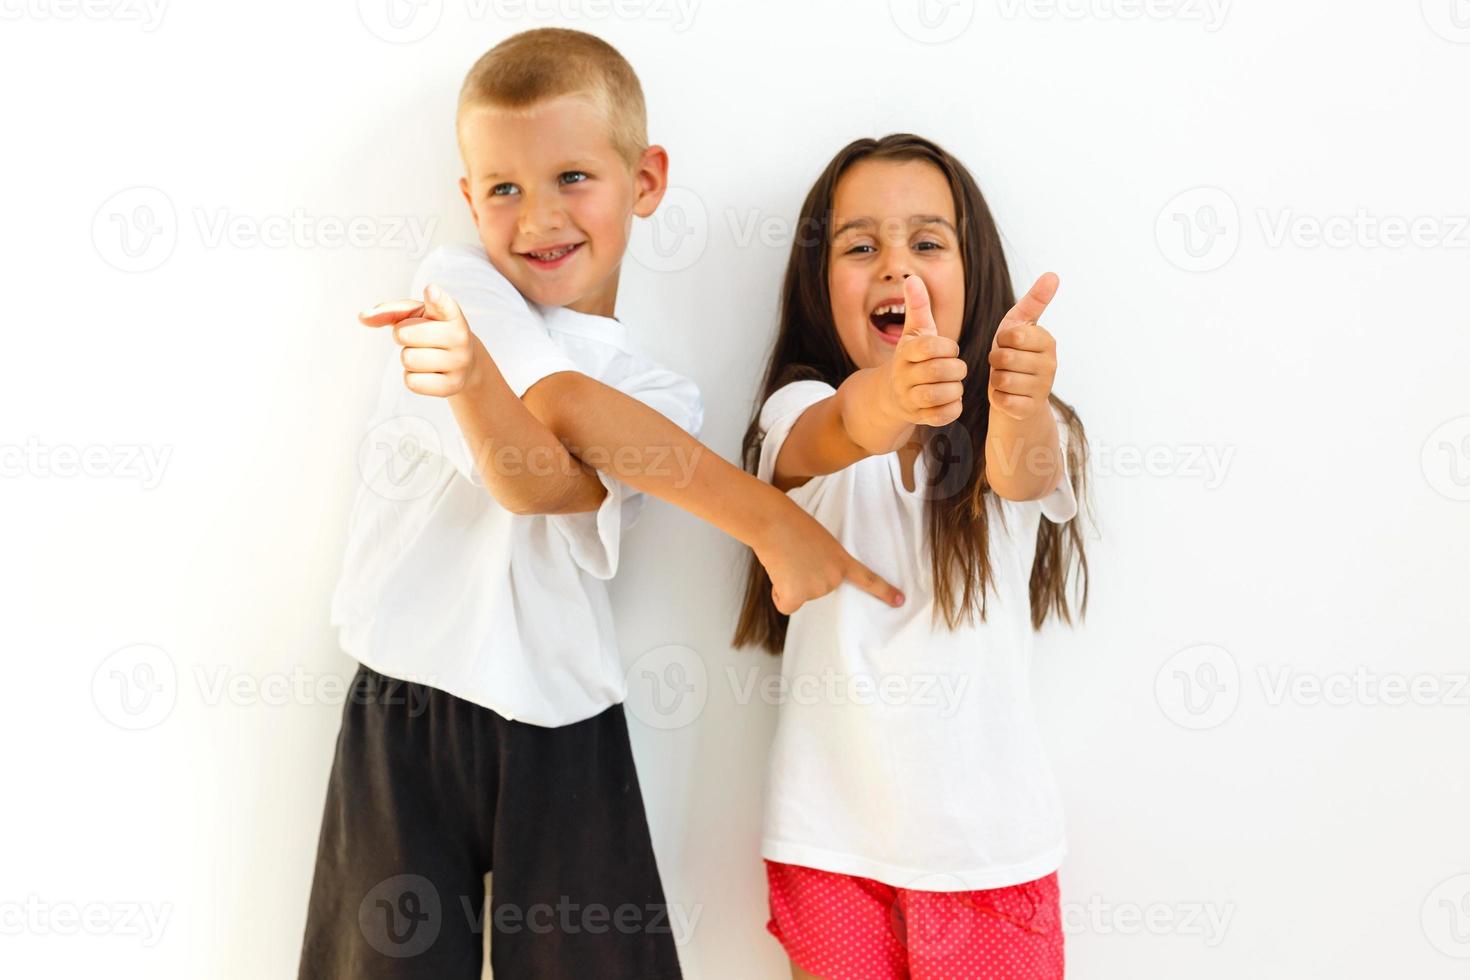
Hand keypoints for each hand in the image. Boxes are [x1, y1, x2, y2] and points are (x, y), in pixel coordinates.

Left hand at [358, 283, 485, 397]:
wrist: (466, 364)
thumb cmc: (433, 332)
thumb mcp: (416, 315)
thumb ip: (390, 311)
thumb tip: (363, 317)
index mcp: (451, 314)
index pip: (443, 305)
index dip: (435, 298)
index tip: (430, 291)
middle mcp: (459, 337)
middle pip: (404, 335)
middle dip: (401, 335)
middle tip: (416, 338)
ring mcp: (458, 363)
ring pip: (408, 359)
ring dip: (408, 358)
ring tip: (424, 355)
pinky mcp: (452, 386)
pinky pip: (412, 382)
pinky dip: (411, 377)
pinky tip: (427, 372)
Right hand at [753, 500, 903, 614]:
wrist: (773, 522)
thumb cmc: (790, 523)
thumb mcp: (817, 541)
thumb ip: (821, 561)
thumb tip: (804, 578)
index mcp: (842, 560)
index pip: (867, 579)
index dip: (885, 591)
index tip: (900, 601)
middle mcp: (833, 579)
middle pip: (817, 590)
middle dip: (802, 576)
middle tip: (794, 554)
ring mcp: (817, 589)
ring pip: (799, 596)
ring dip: (788, 581)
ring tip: (785, 558)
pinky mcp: (797, 596)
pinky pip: (787, 604)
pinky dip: (779, 593)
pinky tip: (779, 572)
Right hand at [881, 275, 967, 426]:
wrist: (889, 396)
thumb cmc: (911, 358)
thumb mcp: (913, 332)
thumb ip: (917, 306)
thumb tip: (912, 278)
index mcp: (905, 351)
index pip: (931, 346)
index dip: (948, 347)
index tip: (950, 350)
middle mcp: (903, 376)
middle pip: (939, 370)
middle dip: (956, 369)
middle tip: (957, 369)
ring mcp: (909, 399)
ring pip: (940, 395)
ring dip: (955, 389)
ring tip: (954, 384)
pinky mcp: (919, 417)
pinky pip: (942, 415)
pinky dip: (952, 408)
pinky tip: (951, 400)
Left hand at [987, 273, 1058, 421]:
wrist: (1016, 393)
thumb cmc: (1014, 352)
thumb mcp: (1020, 324)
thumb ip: (1035, 300)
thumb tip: (1053, 275)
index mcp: (1048, 341)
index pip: (1011, 336)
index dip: (1001, 341)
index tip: (1008, 345)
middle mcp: (1051, 365)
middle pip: (1004, 358)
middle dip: (996, 361)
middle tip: (1004, 364)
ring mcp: (1042, 389)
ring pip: (1001, 380)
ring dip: (996, 379)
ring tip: (1006, 378)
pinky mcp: (1029, 409)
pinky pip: (1001, 400)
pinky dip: (998, 398)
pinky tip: (1007, 395)